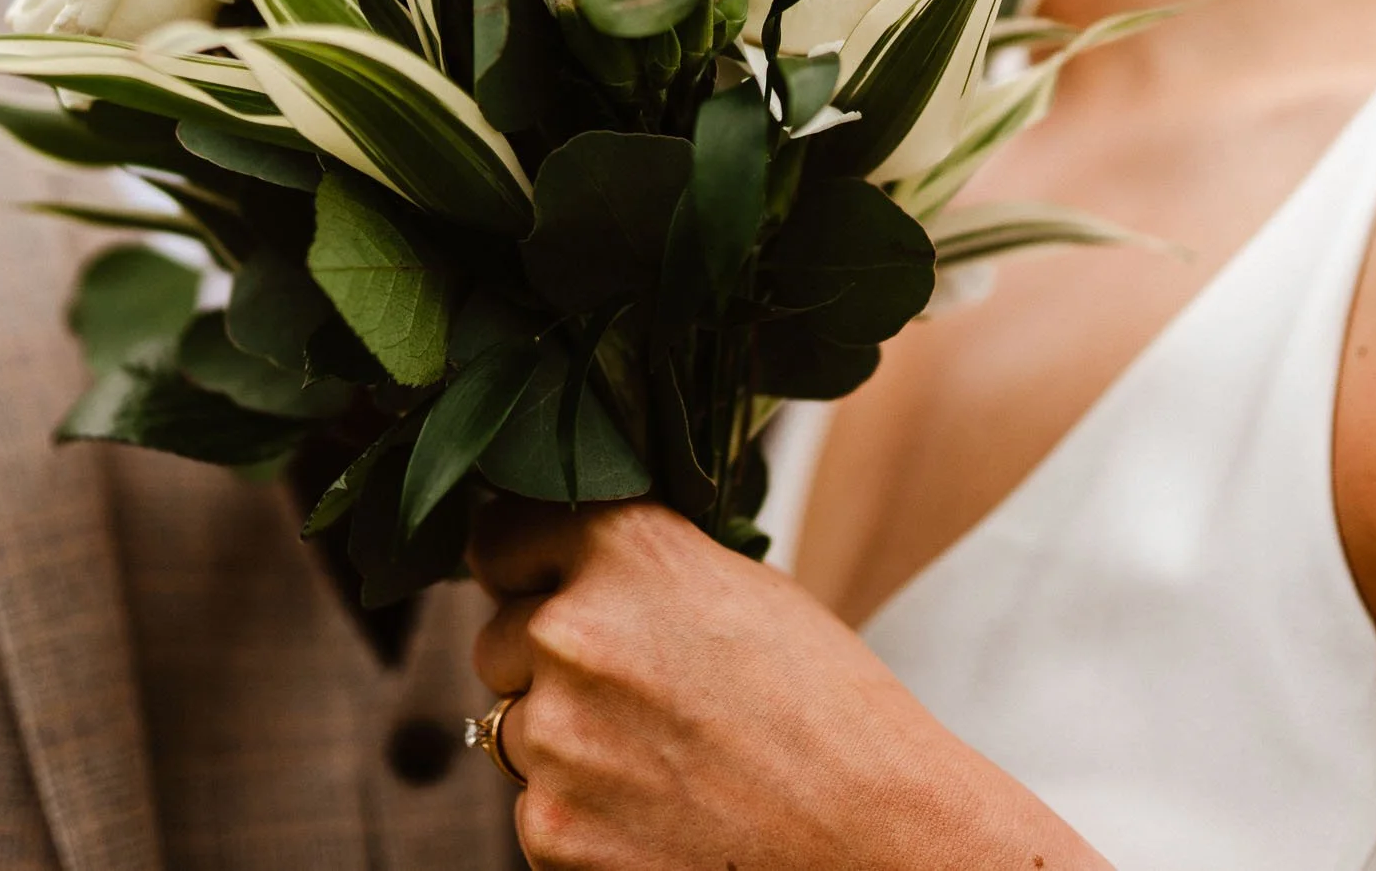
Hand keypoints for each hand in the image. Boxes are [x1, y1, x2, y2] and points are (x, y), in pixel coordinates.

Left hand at [467, 500, 1105, 870]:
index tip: (543, 584)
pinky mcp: (550, 832)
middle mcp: (569, 632)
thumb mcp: (740, 588)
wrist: (880, 842)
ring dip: (566, 742)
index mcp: (623, 552)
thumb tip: (565, 561)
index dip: (525, 566)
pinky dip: (582, 815)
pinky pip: (535, 808)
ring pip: (513, 728)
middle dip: (545, 664)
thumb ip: (637, 568)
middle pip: (495, 639)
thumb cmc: (831, 711)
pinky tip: (662, 814)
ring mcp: (554, 739)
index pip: (499, 535)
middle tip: (635, 694)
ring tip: (663, 761)